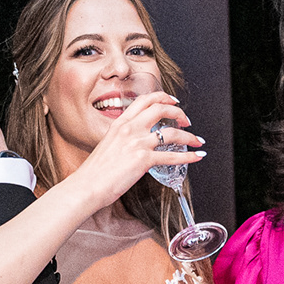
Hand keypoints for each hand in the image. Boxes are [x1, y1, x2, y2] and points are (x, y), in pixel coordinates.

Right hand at [64, 91, 201, 210]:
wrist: (87, 186)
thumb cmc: (94, 172)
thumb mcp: (107, 146)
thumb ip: (123, 140)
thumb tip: (136, 146)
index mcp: (120, 123)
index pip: (145, 100)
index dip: (163, 98)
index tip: (173, 102)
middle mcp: (130, 129)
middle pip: (161, 108)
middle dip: (179, 113)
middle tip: (186, 121)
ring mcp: (137, 143)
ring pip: (172, 132)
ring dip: (189, 136)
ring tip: (197, 140)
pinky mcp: (144, 160)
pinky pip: (173, 156)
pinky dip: (189, 156)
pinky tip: (196, 157)